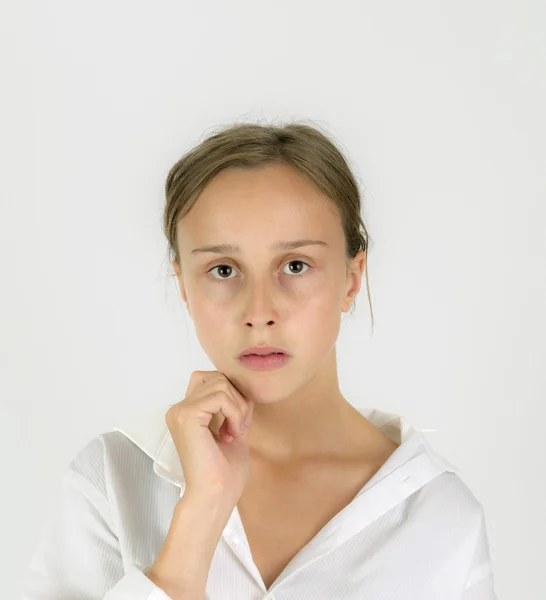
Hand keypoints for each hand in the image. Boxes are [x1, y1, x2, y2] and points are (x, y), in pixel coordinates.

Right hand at [165, 370, 253, 507]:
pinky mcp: (187, 415)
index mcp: (186, 413)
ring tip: (234, 432)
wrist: (215, 497)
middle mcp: (179, 409)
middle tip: (237, 427)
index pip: (211, 379)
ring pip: (220, 383)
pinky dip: (234, 412)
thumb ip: (237, 409)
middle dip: (237, 398)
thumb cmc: (224, 474)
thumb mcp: (235, 431)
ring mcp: (180, 411)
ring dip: (237, 407)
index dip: (231, 394)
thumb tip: (246, 389)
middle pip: (217, 377)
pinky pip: (220, 396)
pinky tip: (231, 434)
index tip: (237, 423)